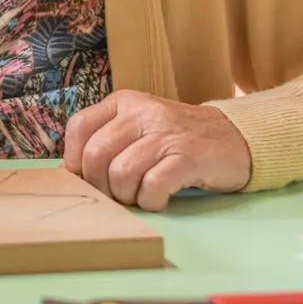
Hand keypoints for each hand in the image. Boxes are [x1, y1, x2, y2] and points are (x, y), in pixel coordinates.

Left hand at [62, 89, 252, 210]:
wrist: (236, 138)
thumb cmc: (178, 141)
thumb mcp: (138, 129)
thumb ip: (106, 142)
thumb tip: (67, 174)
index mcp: (124, 102)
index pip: (79, 128)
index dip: (74, 162)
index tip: (86, 180)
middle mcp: (142, 112)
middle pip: (96, 156)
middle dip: (100, 186)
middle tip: (118, 195)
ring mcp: (166, 133)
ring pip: (121, 173)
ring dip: (127, 196)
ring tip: (142, 195)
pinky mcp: (188, 156)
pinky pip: (152, 186)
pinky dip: (151, 201)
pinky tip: (160, 199)